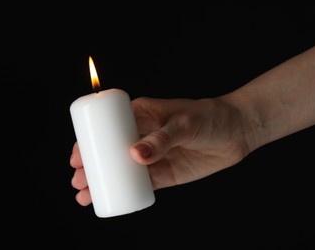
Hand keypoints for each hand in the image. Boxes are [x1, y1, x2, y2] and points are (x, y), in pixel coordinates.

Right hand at [70, 97, 249, 205]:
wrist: (238, 132)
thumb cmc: (208, 117)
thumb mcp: (183, 123)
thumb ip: (161, 138)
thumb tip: (134, 155)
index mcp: (138, 115)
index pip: (104, 128)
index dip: (87, 142)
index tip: (76, 156)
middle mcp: (139, 135)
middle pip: (107, 152)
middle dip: (89, 167)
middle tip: (77, 181)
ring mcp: (150, 155)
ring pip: (118, 171)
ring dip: (100, 183)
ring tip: (84, 196)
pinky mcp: (162, 173)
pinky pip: (138, 184)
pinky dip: (122, 193)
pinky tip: (108, 200)